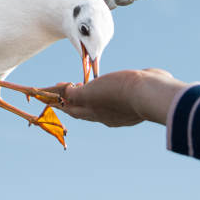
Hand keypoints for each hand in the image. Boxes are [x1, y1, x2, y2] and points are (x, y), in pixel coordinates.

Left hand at [41, 68, 188, 126]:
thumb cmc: (120, 92)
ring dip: (90, 95)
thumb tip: (64, 94)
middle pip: (83, 107)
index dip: (58, 100)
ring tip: (84, 87)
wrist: (151, 93)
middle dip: (72, 99)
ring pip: (100, 102)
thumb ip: (76, 94)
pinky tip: (110, 85)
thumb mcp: (92, 92)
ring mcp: (121, 108)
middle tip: (63, 88)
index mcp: (94, 112)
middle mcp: (107, 114)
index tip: (47, 93)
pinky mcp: (134, 100)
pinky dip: (108, 91)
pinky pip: (116, 97)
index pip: (70, 108)